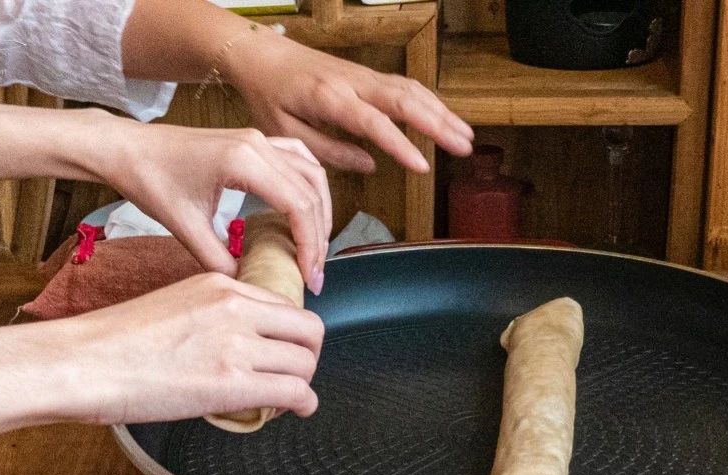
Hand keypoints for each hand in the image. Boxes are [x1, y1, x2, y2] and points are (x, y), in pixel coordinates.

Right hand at [56, 272, 323, 424]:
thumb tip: (240, 343)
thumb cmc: (113, 343)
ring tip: (283, 399)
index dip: (290, 335)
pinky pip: (295, 392)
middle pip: (309, 330)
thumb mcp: (174, 306)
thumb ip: (214, 316)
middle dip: (308, 357)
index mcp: (220, 284)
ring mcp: (236, 344)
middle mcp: (236, 308)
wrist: (82, 363)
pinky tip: (293, 411)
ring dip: (302, 384)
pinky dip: (303, 405)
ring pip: (305, 364)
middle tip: (293, 376)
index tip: (282, 352)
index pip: (285, 305)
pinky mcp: (232, 382)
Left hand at [89, 115, 330, 290]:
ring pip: (312, 174)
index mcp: (243, 161)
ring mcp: (258, 139)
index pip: (298, 205)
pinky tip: (308, 208)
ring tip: (315, 247)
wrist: (126, 148)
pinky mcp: (254, 141)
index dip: (310, 245)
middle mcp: (257, 144)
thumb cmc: (148, 178)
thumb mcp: (183, 226)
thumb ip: (219, 259)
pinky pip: (299, 160)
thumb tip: (248, 284)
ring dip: (320, 211)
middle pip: (311, 192)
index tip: (309, 276)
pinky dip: (309, 187)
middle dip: (319, 236)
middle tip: (314, 272)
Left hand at [226, 36, 473, 173]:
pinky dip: (429, 102)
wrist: (260, 54)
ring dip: (441, 112)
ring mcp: (364, 75)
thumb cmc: (268, 96)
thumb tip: (370, 165)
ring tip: (466, 138)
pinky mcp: (368, 74)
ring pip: (411, 90)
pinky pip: (405, 86)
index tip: (422, 167)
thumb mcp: (286, 133)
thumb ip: (328, 151)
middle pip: (404, 99)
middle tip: (465, 148)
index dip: (400, 145)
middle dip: (438, 124)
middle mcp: (353, 82)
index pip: (372, 123)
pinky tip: (445, 119)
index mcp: (329, 98)